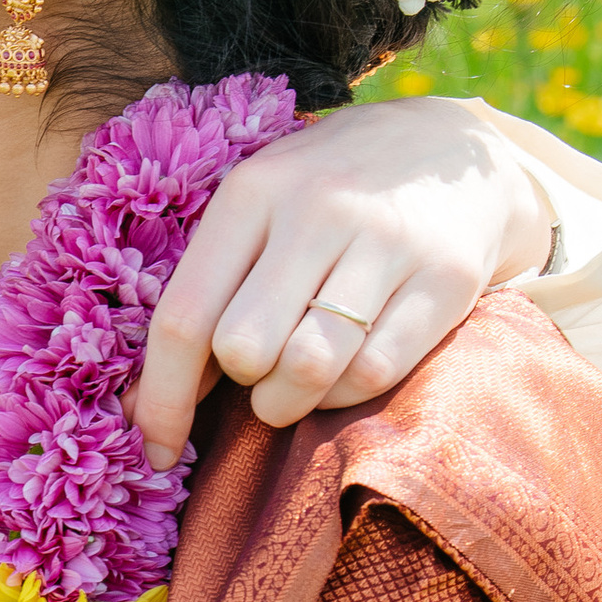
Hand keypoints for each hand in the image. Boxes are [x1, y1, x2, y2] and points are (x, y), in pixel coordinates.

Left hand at [129, 97, 553, 458]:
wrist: (456, 149)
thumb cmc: (330, 195)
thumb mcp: (261, 212)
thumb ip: (207, 294)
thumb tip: (145, 411)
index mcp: (253, 190)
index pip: (186, 316)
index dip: (163, 399)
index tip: (158, 452)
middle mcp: (318, 207)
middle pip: (244, 349)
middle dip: (242, 384)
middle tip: (261, 372)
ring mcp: (387, 240)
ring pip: (309, 368)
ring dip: (289, 402)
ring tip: (295, 385)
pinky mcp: (446, 277)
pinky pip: (373, 372)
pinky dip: (345, 393)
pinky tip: (344, 372)